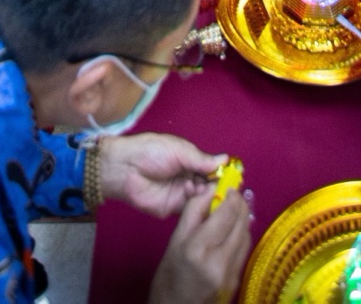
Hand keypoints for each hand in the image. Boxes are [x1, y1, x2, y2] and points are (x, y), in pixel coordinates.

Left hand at [99, 133, 226, 217]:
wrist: (125, 169)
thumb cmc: (151, 152)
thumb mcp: (179, 150)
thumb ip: (201, 159)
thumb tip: (226, 159)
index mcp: (190, 160)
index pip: (212, 168)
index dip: (223, 173)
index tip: (235, 177)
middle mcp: (189, 177)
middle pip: (210, 185)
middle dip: (217, 186)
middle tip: (222, 186)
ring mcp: (182, 195)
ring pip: (203, 199)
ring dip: (205, 194)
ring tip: (200, 186)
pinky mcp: (173, 209)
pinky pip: (191, 211)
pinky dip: (197, 206)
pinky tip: (197, 198)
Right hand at [149, 186, 250, 303]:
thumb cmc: (168, 276)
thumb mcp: (175, 240)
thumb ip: (194, 211)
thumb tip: (210, 189)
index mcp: (198, 249)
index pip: (226, 213)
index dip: (231, 195)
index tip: (228, 185)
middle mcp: (219, 262)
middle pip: (241, 223)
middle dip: (240, 204)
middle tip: (233, 193)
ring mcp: (230, 274)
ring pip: (246, 235)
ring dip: (242, 218)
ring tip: (232, 209)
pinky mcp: (237, 282)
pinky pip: (244, 250)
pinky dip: (240, 235)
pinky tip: (231, 231)